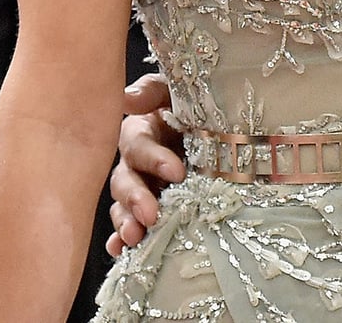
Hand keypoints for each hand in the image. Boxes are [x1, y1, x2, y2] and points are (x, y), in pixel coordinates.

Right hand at [105, 73, 181, 255]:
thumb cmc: (196, 104)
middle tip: (150, 214)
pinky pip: (130, 225)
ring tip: (134, 237)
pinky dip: (121, 239)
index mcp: (142, 131)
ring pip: (123, 206)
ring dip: (125, 222)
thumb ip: (153, 91)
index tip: (176, 172)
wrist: (220, 124)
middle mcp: (136, 162)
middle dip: (135, 198)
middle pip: (125, 180)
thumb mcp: (177, 90)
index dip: (153, 158)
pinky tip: (121, 252)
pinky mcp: (150, 208)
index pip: (137, 144)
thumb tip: (126, 98)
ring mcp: (142, 188)